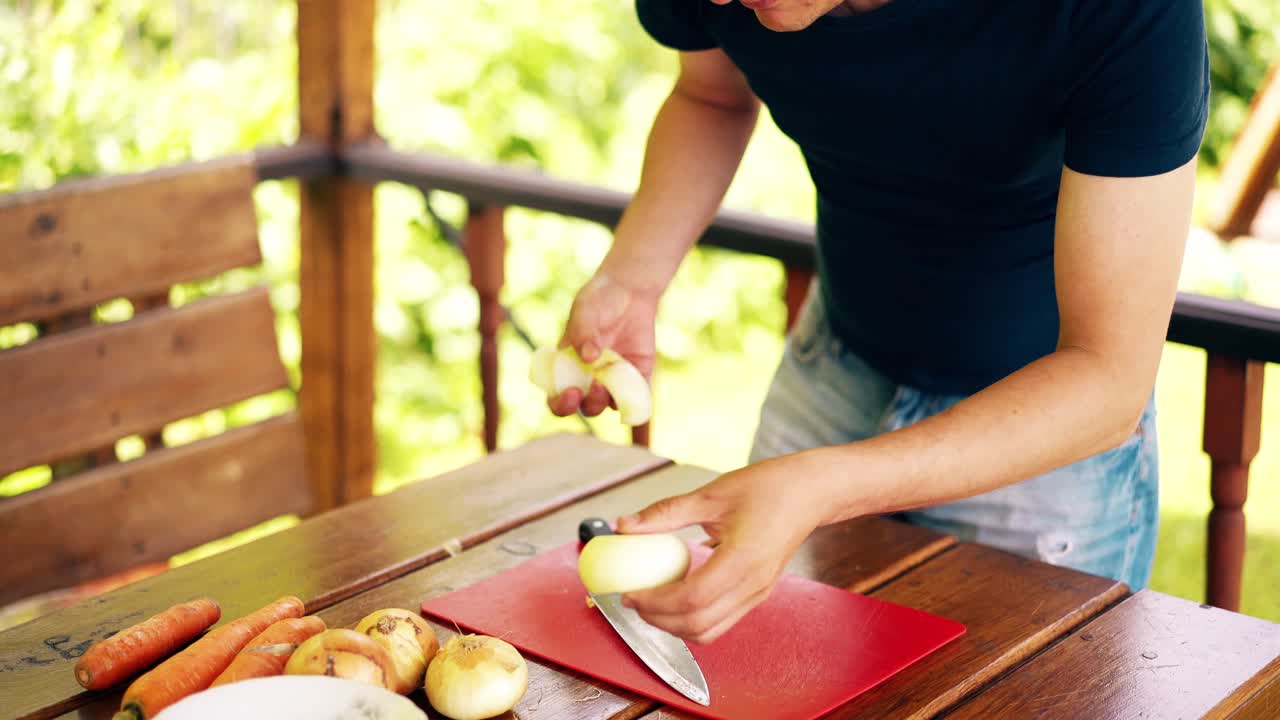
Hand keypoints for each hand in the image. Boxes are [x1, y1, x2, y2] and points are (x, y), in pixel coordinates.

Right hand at [549, 272, 657, 417]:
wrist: (630, 290)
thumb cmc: (598, 300)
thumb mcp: (585, 312)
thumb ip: (583, 333)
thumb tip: (589, 358)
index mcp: (568, 367)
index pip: (557, 396)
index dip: (560, 404)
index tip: (570, 394)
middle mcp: (589, 378)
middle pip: (585, 407)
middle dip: (588, 404)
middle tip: (596, 387)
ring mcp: (614, 379)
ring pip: (610, 404)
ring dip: (610, 400)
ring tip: (612, 379)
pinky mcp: (638, 375)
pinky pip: (638, 396)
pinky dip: (638, 400)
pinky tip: (637, 391)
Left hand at [615, 452, 829, 644]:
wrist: (811, 492)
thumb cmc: (770, 487)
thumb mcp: (712, 494)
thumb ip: (666, 513)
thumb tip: (625, 525)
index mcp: (743, 559)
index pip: (692, 598)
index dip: (655, 602)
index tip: (629, 593)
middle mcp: (753, 585)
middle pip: (698, 624)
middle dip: (658, 620)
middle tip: (633, 601)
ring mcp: (758, 594)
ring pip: (710, 631)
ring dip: (675, 625)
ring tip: (651, 602)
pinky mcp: (758, 594)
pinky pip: (721, 621)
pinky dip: (693, 618)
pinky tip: (676, 596)